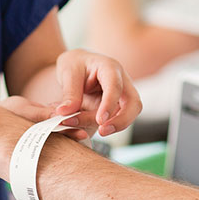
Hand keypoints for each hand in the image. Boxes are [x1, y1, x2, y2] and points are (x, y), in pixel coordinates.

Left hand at [3, 50, 141, 137]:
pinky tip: (85, 134)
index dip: (109, 104)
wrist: (74, 69)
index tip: (100, 120)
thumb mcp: (67, 70)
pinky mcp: (114, 110)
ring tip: (91, 134)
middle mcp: (121, 82)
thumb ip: (69, 90)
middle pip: (134, 103)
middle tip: (103, 131)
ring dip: (115, 126)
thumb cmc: (72, 65)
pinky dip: (106, 128)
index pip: (116, 85)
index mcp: (109, 66)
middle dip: (122, 119)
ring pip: (129, 114)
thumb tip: (65, 113)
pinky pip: (117, 121)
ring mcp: (120, 97)